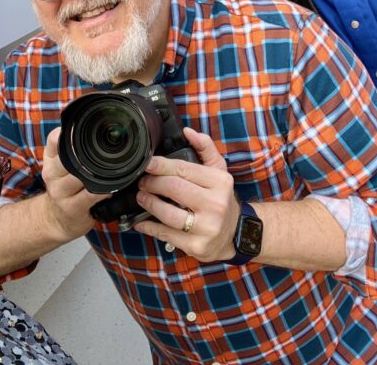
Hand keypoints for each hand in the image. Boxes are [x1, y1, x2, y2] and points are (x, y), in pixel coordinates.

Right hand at [40, 127, 108, 241]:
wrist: (55, 219)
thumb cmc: (64, 186)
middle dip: (87, 157)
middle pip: (68, 158)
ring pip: (79, 176)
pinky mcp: (70, 207)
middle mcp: (51, 173)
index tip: (87, 132)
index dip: (70, 133)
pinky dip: (103, 190)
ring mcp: (59, 191)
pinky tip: (110, 188)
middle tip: (106, 153)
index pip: (55, 139)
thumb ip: (72, 147)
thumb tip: (94, 124)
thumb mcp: (61, 165)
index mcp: (50, 158)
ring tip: (111, 172)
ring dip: (97, 174)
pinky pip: (90, 195)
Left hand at [132, 127, 239, 261]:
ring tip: (141, 197)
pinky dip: (149, 226)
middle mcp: (215, 205)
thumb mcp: (219, 171)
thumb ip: (205, 148)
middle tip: (142, 181)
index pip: (184, 169)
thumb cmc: (221, 199)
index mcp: (220, 183)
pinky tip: (141, 220)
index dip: (161, 165)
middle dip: (152, 183)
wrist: (235, 234)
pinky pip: (166, 234)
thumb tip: (188, 131)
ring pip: (167, 213)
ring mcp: (206, 227)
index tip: (146, 163)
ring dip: (148, 203)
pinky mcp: (196, 246)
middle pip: (173, 189)